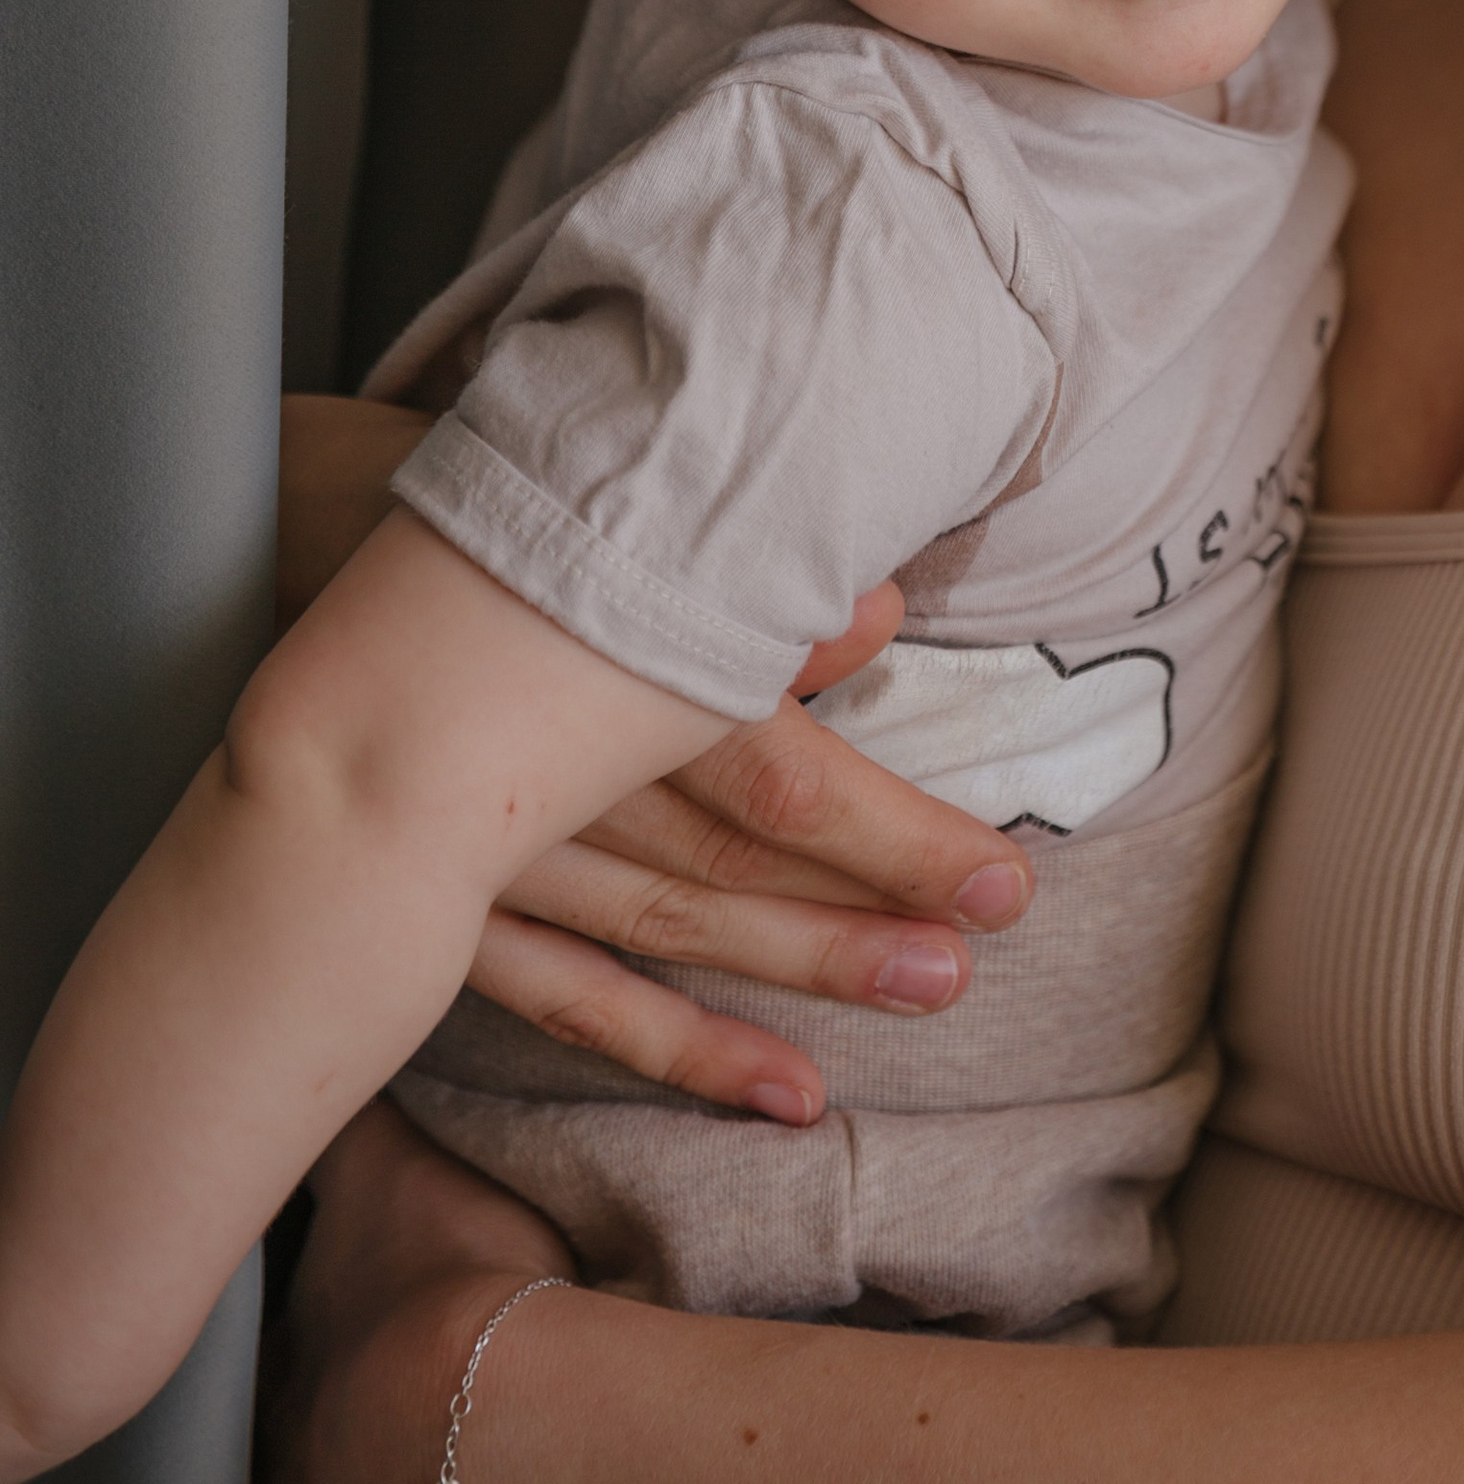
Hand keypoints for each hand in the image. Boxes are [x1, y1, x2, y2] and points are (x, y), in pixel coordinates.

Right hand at [276, 397, 1029, 1117]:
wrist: (311, 538)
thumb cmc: (494, 520)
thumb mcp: (619, 525)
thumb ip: (747, 586)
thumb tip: (880, 613)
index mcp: (616, 683)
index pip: (784, 781)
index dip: (897, 840)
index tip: (1005, 880)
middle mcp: (565, 784)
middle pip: (737, 872)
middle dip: (866, 924)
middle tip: (980, 962)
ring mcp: (500, 858)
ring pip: (670, 936)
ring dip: (795, 980)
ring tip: (923, 1004)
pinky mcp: (453, 907)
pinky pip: (574, 999)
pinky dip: (674, 1045)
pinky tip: (780, 1089)